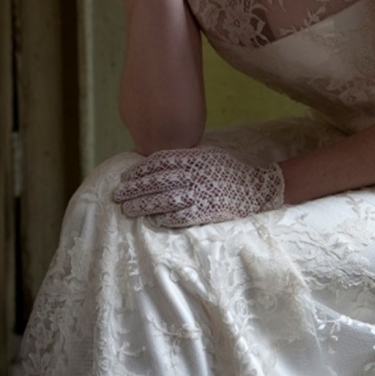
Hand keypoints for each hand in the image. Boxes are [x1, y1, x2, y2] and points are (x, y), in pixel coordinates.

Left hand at [112, 146, 284, 226]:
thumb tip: (159, 162)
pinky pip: (180, 216)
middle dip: (134, 188)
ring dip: (144, 205)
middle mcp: (195, 173)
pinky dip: (165, 218)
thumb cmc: (230, 170)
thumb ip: (187, 157)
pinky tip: (152, 220)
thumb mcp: (209, 155)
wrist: (257, 187)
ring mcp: (201, 192)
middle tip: (117, 194)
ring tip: (128, 209)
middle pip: (158, 180)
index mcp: (195, 156)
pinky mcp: (206, 211)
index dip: (141, 169)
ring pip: (164, 199)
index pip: (160, 161)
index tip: (126, 177)